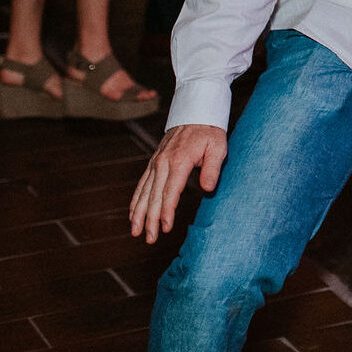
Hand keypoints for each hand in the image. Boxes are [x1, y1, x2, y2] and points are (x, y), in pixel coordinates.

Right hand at [129, 124, 227, 242]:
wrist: (195, 112)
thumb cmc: (210, 131)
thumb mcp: (218, 147)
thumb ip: (213, 168)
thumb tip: (208, 189)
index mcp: (179, 161)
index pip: (170, 191)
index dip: (166, 211)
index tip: (165, 227)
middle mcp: (163, 163)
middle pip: (154, 196)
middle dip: (150, 219)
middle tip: (149, 239)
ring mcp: (156, 163)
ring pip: (144, 192)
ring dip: (139, 213)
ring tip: (135, 232)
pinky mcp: (153, 162)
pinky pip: (141, 184)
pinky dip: (136, 200)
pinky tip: (133, 214)